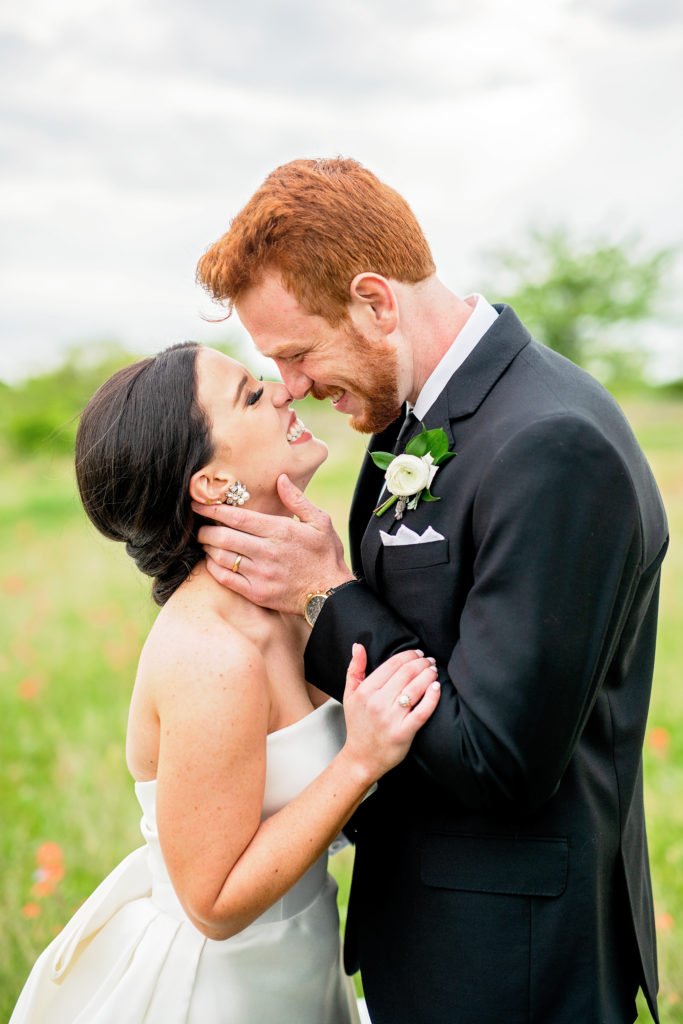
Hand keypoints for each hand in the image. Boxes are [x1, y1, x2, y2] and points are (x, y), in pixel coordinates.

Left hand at [192, 474, 354, 614]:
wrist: (332, 593)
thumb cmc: (325, 555)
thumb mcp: (320, 522)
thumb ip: (297, 500)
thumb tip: (280, 479)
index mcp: (280, 531)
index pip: (237, 518)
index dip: (214, 510)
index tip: (199, 505)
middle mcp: (267, 552)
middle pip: (224, 537)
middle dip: (205, 529)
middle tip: (199, 525)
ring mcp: (261, 574)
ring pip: (222, 557)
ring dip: (208, 548)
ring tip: (205, 542)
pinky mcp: (257, 593)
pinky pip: (226, 579)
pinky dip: (214, 568)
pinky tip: (212, 562)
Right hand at [341, 645, 440, 783]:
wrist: (362, 758)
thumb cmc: (358, 725)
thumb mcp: (350, 695)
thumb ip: (354, 669)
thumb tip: (358, 646)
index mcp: (365, 692)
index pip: (392, 665)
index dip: (408, 655)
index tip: (418, 653)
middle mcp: (377, 703)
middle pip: (406, 674)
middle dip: (421, 663)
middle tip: (429, 660)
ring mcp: (391, 719)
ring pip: (415, 689)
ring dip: (429, 675)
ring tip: (434, 671)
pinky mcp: (404, 732)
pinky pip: (422, 711)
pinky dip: (432, 697)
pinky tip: (437, 687)